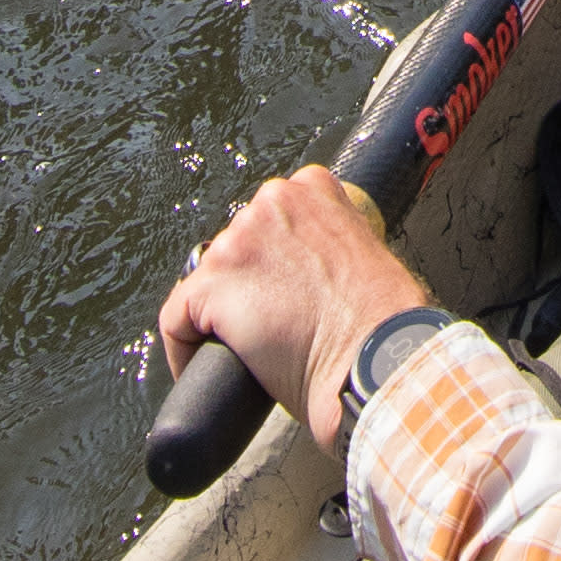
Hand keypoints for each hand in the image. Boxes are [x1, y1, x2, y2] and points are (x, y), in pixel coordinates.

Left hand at [154, 165, 427, 449]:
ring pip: (205, 285)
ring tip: (245, 354)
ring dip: (218, 320)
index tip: (277, 294)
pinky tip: (203, 371)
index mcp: (313, 189)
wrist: (377, 359)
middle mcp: (271, 202)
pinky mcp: (211, 285)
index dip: (270, 264)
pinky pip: (176, 322)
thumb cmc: (384, 324)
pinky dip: (183, 350)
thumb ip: (333, 247)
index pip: (268, 222)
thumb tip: (311, 278)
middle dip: (244, 290)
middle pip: (235, 250)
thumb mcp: (369, 256)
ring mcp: (237, 242)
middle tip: (265, 330)